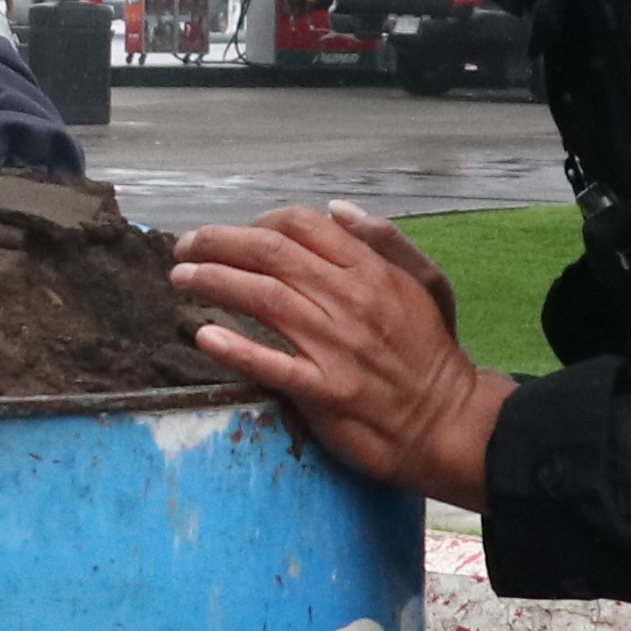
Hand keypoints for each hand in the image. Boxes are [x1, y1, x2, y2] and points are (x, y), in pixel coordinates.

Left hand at [171, 201, 507, 504]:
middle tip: (184, 248)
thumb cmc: (429, 352)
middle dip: (218, 242)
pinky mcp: (326, 393)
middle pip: (271, 253)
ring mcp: (337, 347)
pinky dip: (236, 348)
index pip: (302, 225)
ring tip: (181, 278)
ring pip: (264, 298)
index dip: (257, 221)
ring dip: (214, 281)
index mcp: (371, 272)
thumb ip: (383, 241)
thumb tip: (337, 208)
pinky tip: (205, 335)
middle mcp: (351, 301)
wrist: (448, 421)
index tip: (233, 233)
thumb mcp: (423, 283)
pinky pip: (273, 365)